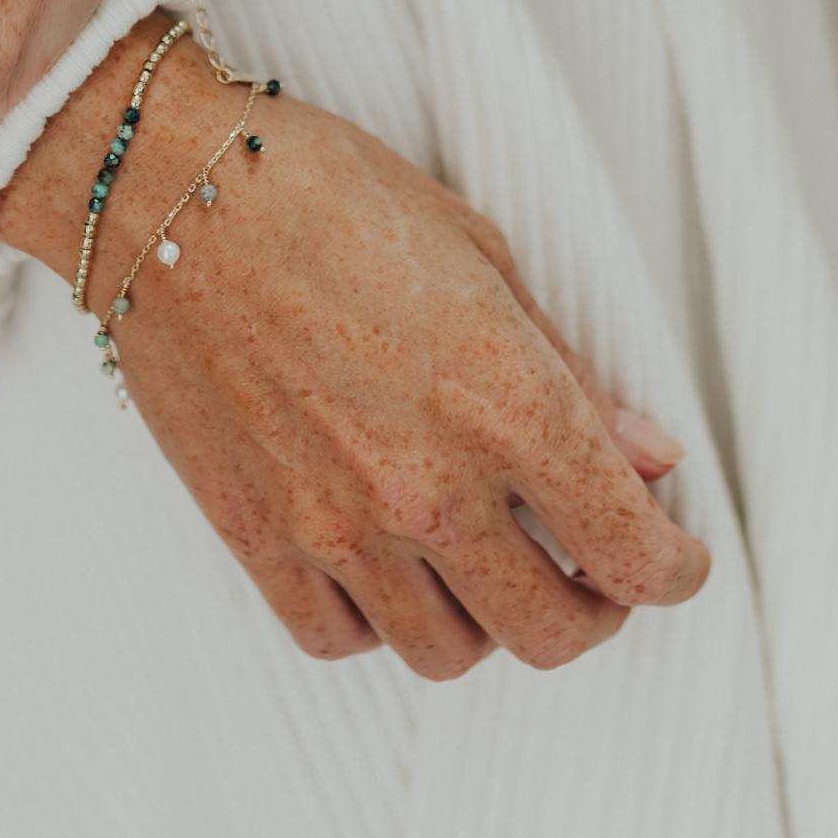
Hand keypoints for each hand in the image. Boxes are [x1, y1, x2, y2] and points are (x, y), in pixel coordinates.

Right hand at [0, 17, 708, 677]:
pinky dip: (376, 619)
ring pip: (448, 652)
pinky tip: (383, 559)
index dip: (673, 566)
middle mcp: (428, 485)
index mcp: (507, 404)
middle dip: (593, 608)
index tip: (669, 550)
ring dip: (483, 618)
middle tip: (585, 561)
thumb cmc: (323, 189)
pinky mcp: (253, 533)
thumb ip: (567, 374)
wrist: (164, 185)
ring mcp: (334, 522)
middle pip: (552, 633)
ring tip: (478, 556)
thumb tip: (647, 456)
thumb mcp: (478, 252)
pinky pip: (338, 637)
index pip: (634, 556)